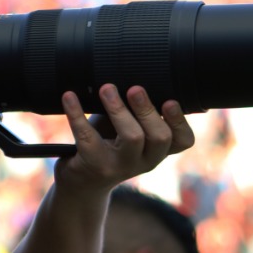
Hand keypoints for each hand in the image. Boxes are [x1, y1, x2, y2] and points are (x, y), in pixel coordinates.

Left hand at [52, 84, 194, 191]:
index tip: (171, 100)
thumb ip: (137, 110)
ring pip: (132, 137)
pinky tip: (69, 96)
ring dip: (119, 109)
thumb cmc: (109, 145)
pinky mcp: (96, 166)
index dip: (180, 121)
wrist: (83, 182)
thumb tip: (134, 70)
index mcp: (158, 150)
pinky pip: (88, 137)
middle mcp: (146, 161)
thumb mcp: (128, 130)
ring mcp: (121, 166)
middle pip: (159, 136)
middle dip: (148, 109)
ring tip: (106, 88)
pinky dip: (76, 113)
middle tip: (135, 88)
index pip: (183, 141)